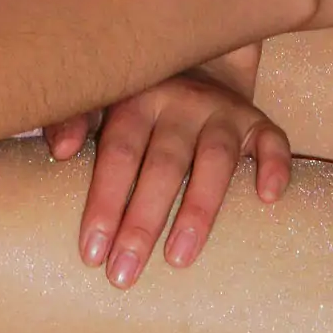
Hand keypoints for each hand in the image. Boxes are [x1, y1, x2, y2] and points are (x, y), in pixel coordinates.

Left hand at [45, 66, 291, 288]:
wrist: (197, 59)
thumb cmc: (138, 98)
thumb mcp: (101, 100)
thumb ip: (72, 119)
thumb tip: (58, 151)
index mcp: (136, 98)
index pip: (119, 153)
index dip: (104, 201)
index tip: (91, 252)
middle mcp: (180, 101)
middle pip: (163, 164)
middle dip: (142, 222)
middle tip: (124, 274)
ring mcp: (222, 110)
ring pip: (215, 160)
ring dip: (198, 210)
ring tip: (179, 259)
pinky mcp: (256, 121)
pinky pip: (272, 140)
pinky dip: (274, 166)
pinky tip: (268, 198)